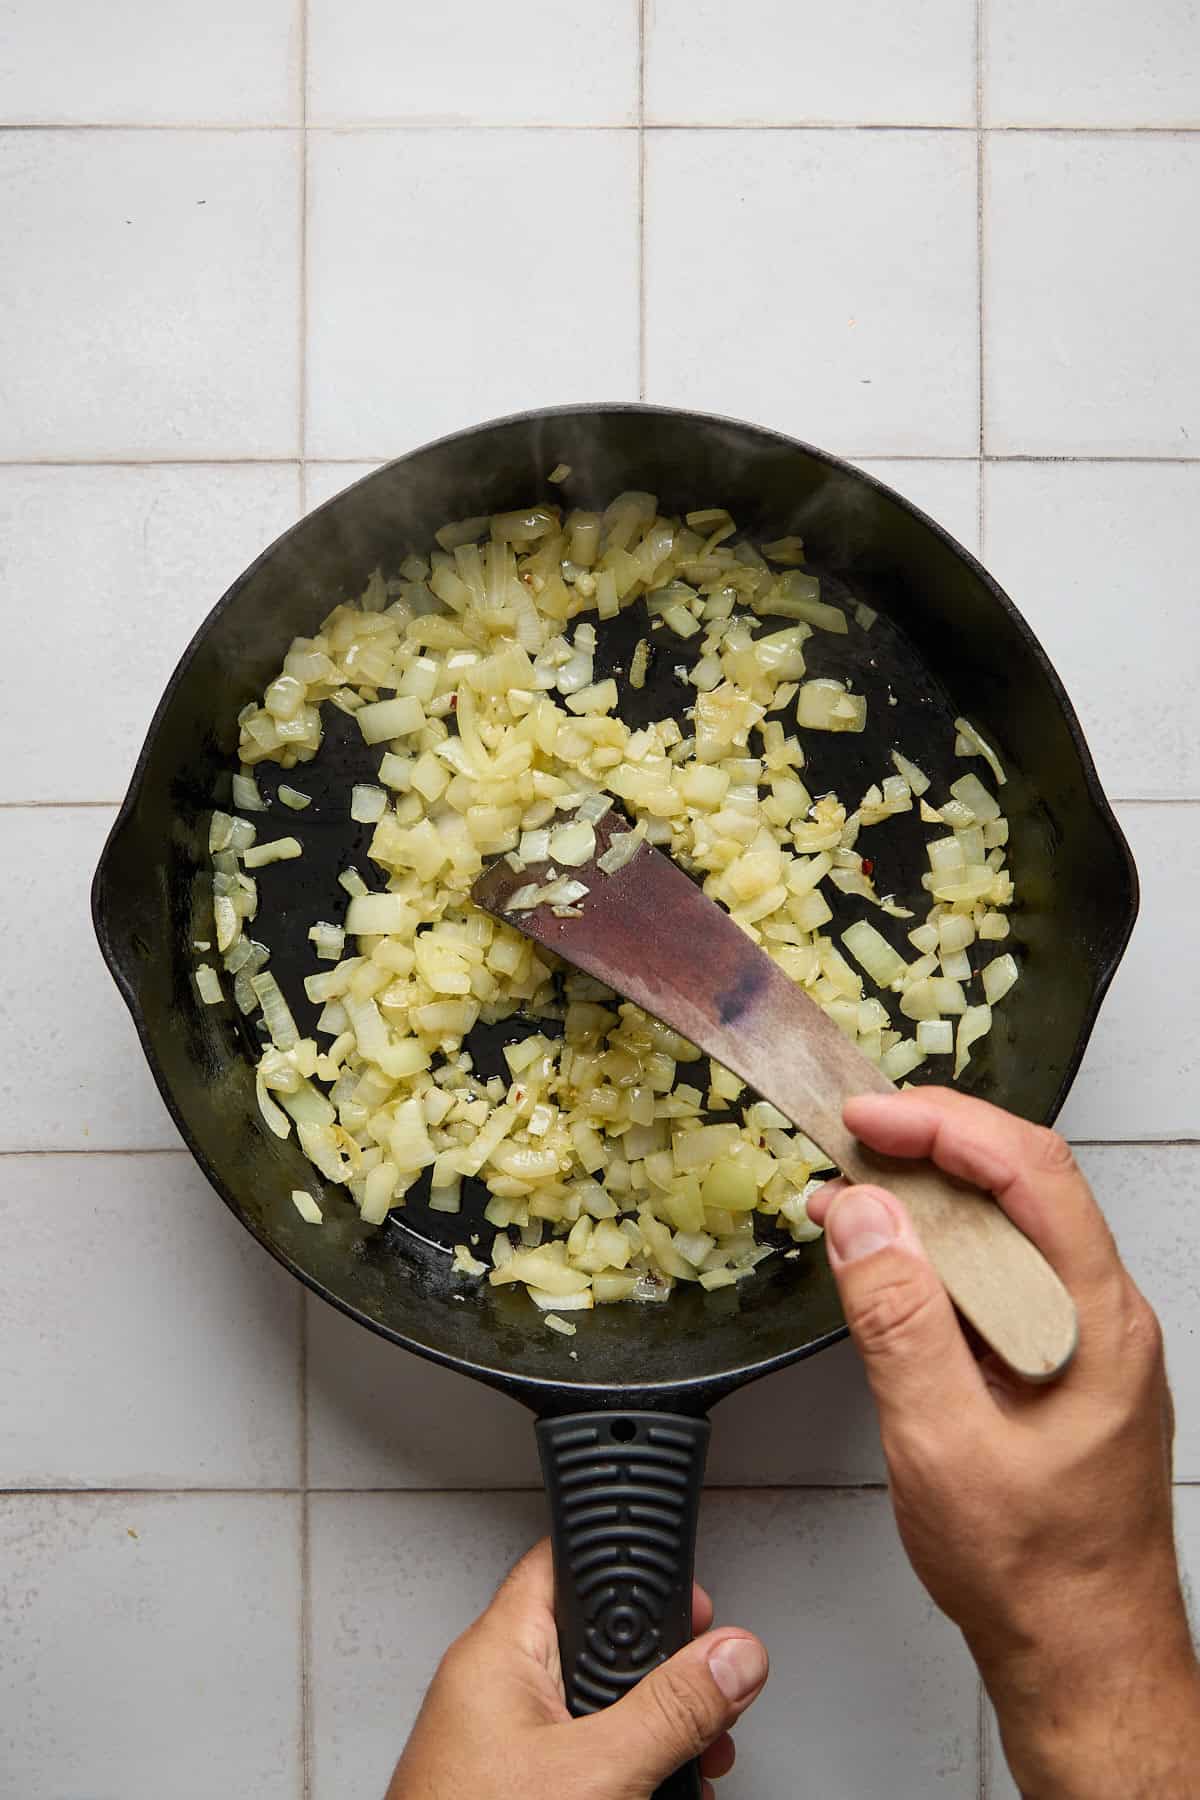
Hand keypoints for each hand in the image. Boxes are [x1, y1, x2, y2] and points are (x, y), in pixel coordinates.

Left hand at [386, 1537, 767, 1799]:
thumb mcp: (597, 1769)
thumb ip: (671, 1709)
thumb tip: (731, 1657)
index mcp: (496, 1651)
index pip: (564, 1564)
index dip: (630, 1569)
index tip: (693, 1599)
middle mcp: (491, 1689)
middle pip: (595, 1642)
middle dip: (660, 1670)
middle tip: (708, 1691)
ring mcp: (497, 1743)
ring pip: (593, 1708)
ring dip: (652, 1729)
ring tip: (697, 1756)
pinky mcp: (507, 1785)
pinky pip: (578, 1753)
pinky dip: (623, 1766)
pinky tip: (656, 1793)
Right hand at [806, 1088, 1199, 1799]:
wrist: (1085, 1657)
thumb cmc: (1032, 1572)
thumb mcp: (943, 1443)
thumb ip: (899, 1322)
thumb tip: (862, 1216)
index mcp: (1097, 1320)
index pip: (1032, 1171)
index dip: (944, 1126)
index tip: (867, 1118)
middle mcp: (1102, 1315)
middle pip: (1024, 1184)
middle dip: (931, 1146)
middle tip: (848, 1141)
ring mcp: (1084, 1339)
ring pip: (1010, 1228)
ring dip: (930, 1199)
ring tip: (851, 1194)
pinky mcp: (1056, 1365)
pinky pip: (1001, 1276)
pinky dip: (939, 1251)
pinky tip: (888, 1263)